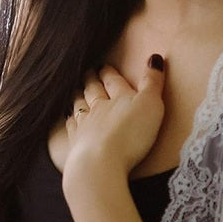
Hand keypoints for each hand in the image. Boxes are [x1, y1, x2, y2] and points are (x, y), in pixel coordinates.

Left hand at [63, 54, 166, 189]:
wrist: (100, 164)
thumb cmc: (130, 135)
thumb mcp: (151, 105)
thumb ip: (153, 82)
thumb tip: (155, 57)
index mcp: (119, 99)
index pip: (113, 82)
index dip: (110, 72)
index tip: (104, 65)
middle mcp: (98, 109)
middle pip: (93, 91)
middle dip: (92, 81)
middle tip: (88, 72)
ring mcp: (84, 126)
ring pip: (79, 107)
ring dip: (78, 97)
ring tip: (76, 91)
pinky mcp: (76, 145)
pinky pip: (70, 128)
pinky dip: (69, 121)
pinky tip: (67, 120)